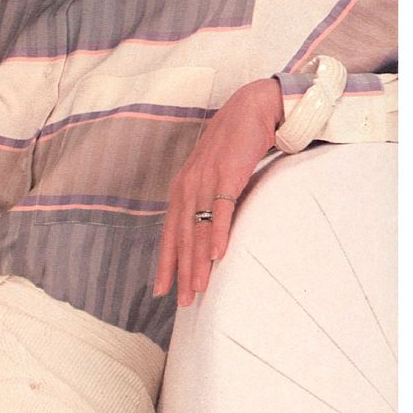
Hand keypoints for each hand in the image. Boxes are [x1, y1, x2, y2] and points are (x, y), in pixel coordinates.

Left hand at [153, 77, 283, 306]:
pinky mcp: (228, 174)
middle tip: (183, 302)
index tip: (162, 290)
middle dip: (181, 271)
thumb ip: (208, 201)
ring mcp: (206, 179)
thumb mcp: (214, 177)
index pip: (170, 232)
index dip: (166, 262)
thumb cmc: (233, 147)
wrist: (250, 110)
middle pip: (181, 236)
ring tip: (198, 288)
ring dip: (197, 260)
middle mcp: (188, 185)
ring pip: (198, 228)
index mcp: (182, 188)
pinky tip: (218, 254)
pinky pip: (222, 208)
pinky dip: (218, 232)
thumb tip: (207, 234)